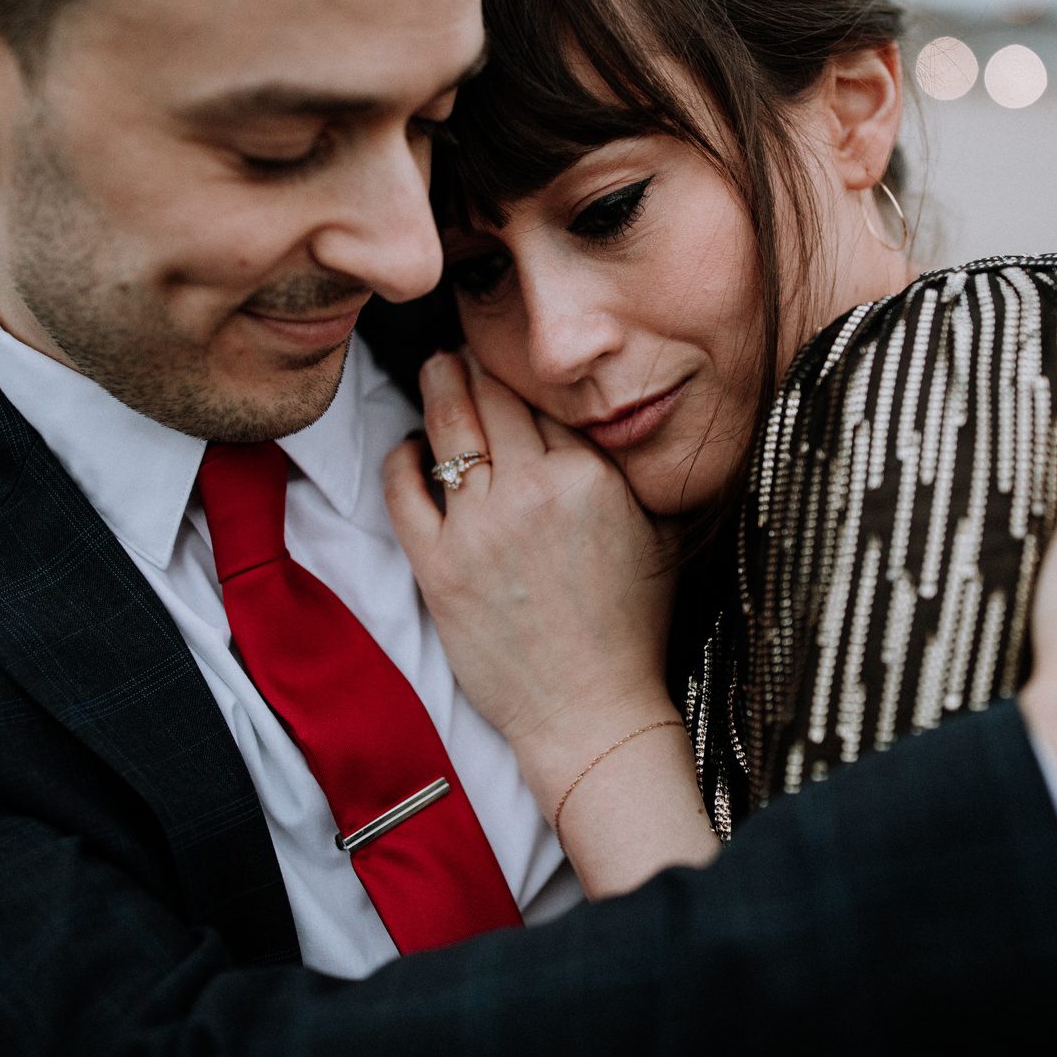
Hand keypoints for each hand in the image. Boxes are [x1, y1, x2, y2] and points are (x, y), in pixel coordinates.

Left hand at [384, 352, 680, 808]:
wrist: (591, 710)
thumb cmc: (629, 628)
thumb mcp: (654, 532)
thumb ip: (629, 471)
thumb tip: (612, 421)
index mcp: (591, 475)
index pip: (545, 395)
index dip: (522, 369)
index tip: (508, 354)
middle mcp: (534, 490)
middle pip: (490, 394)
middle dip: (472, 361)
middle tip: (460, 346)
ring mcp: (481, 528)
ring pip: (447, 426)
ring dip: (437, 389)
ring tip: (435, 372)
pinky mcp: (439, 566)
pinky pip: (403, 488)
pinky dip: (402, 459)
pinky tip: (409, 451)